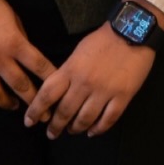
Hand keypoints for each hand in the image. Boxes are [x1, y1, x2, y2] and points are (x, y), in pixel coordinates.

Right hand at [0, 0, 54, 107]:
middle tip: (44, 114)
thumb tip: (28, 60)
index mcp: (14, 42)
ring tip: (15, 105)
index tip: (59, 92)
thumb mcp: (14, 18)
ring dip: (7, 103)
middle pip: (19, 86)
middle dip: (34, 102)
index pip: (39, 66)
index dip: (51, 80)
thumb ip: (21, 41)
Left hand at [25, 24, 156, 137]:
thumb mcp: (80, 50)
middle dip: (55, 126)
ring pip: (85, 119)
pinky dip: (98, 129)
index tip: (29, 122)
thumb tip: (59, 90)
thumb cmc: (104, 38)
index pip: (47, 94)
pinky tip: (92, 131)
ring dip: (75, 128)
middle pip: (65, 112)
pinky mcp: (122, 96)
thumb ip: (68, 70)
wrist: (134, 30)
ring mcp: (104, 91)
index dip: (35, 111)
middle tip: (52, 133)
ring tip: (72, 131)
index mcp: (72, 69)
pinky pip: (108, 119)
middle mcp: (85, 83)